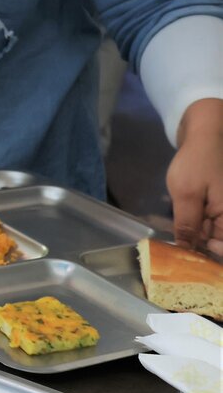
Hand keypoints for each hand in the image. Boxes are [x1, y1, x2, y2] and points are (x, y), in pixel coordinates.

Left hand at [166, 98, 222, 254]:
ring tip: (175, 245)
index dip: (209, 257)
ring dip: (195, 238)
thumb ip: (188, 225)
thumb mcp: (187, 195)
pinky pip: (208, 223)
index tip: (188, 257)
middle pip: (218, 242)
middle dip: (199, 248)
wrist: (206, 135)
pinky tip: (181, 229)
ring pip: (211, 233)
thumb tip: (185, 251)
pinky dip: (195, 226)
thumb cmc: (198, 163)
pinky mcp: (217, 206)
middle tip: (174, 255)